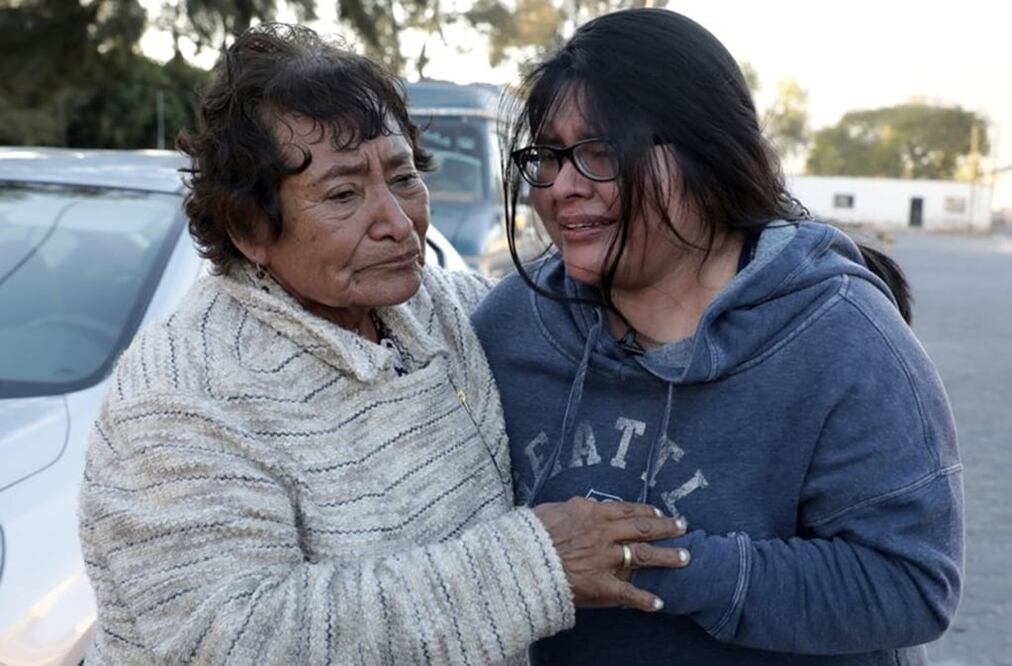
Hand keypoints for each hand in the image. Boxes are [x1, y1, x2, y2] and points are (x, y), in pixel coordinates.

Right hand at [533, 497, 689, 612]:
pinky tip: (659, 604)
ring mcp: (604, 559)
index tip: (659, 512)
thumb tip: (584, 504)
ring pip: (643, 555)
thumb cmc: (531, 534)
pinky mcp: (600, 584)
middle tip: (684, 527)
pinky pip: (627, 593)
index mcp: (592, 514)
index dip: (646, 511)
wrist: (521, 560)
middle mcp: (603, 533)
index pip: (627, 509)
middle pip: (643, 528)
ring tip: (685, 558)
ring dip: (666, 557)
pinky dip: (644, 599)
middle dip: (666, 527)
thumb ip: (573, 507)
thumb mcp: (552, 510)